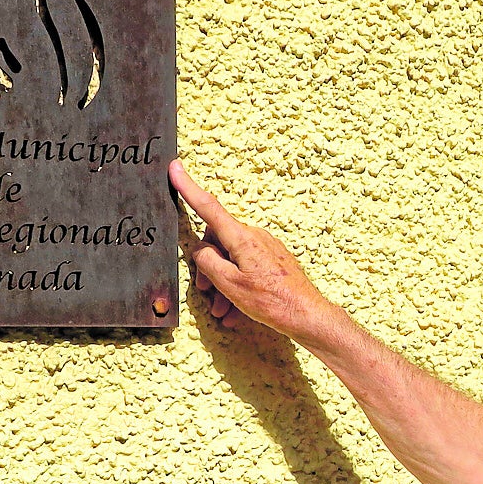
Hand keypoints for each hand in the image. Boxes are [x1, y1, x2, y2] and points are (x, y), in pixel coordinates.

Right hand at [169, 159, 334, 338]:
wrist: (306, 315)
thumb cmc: (271, 301)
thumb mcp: (230, 284)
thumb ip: (208, 263)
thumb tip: (201, 251)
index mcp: (242, 238)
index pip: (209, 209)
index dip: (189, 188)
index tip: (176, 168)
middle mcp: (255, 237)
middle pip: (219, 242)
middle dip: (209, 266)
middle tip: (205, 290)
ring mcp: (266, 248)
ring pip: (233, 260)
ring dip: (223, 284)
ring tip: (221, 310)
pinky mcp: (274, 260)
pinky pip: (248, 269)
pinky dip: (238, 288)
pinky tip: (235, 312)